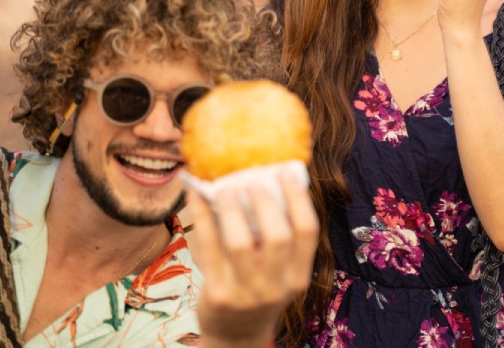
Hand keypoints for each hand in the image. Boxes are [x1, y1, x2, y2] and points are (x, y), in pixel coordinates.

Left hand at [188, 172, 318, 347]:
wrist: (236, 335)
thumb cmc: (258, 290)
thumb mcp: (278, 271)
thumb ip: (278, 236)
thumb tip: (264, 180)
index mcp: (298, 275)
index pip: (307, 231)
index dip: (298, 198)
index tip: (286, 171)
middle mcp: (277, 286)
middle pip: (278, 236)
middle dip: (265, 202)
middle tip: (253, 180)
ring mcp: (247, 293)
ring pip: (241, 243)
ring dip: (232, 210)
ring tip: (226, 189)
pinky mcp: (218, 295)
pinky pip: (209, 248)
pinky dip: (202, 218)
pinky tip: (196, 198)